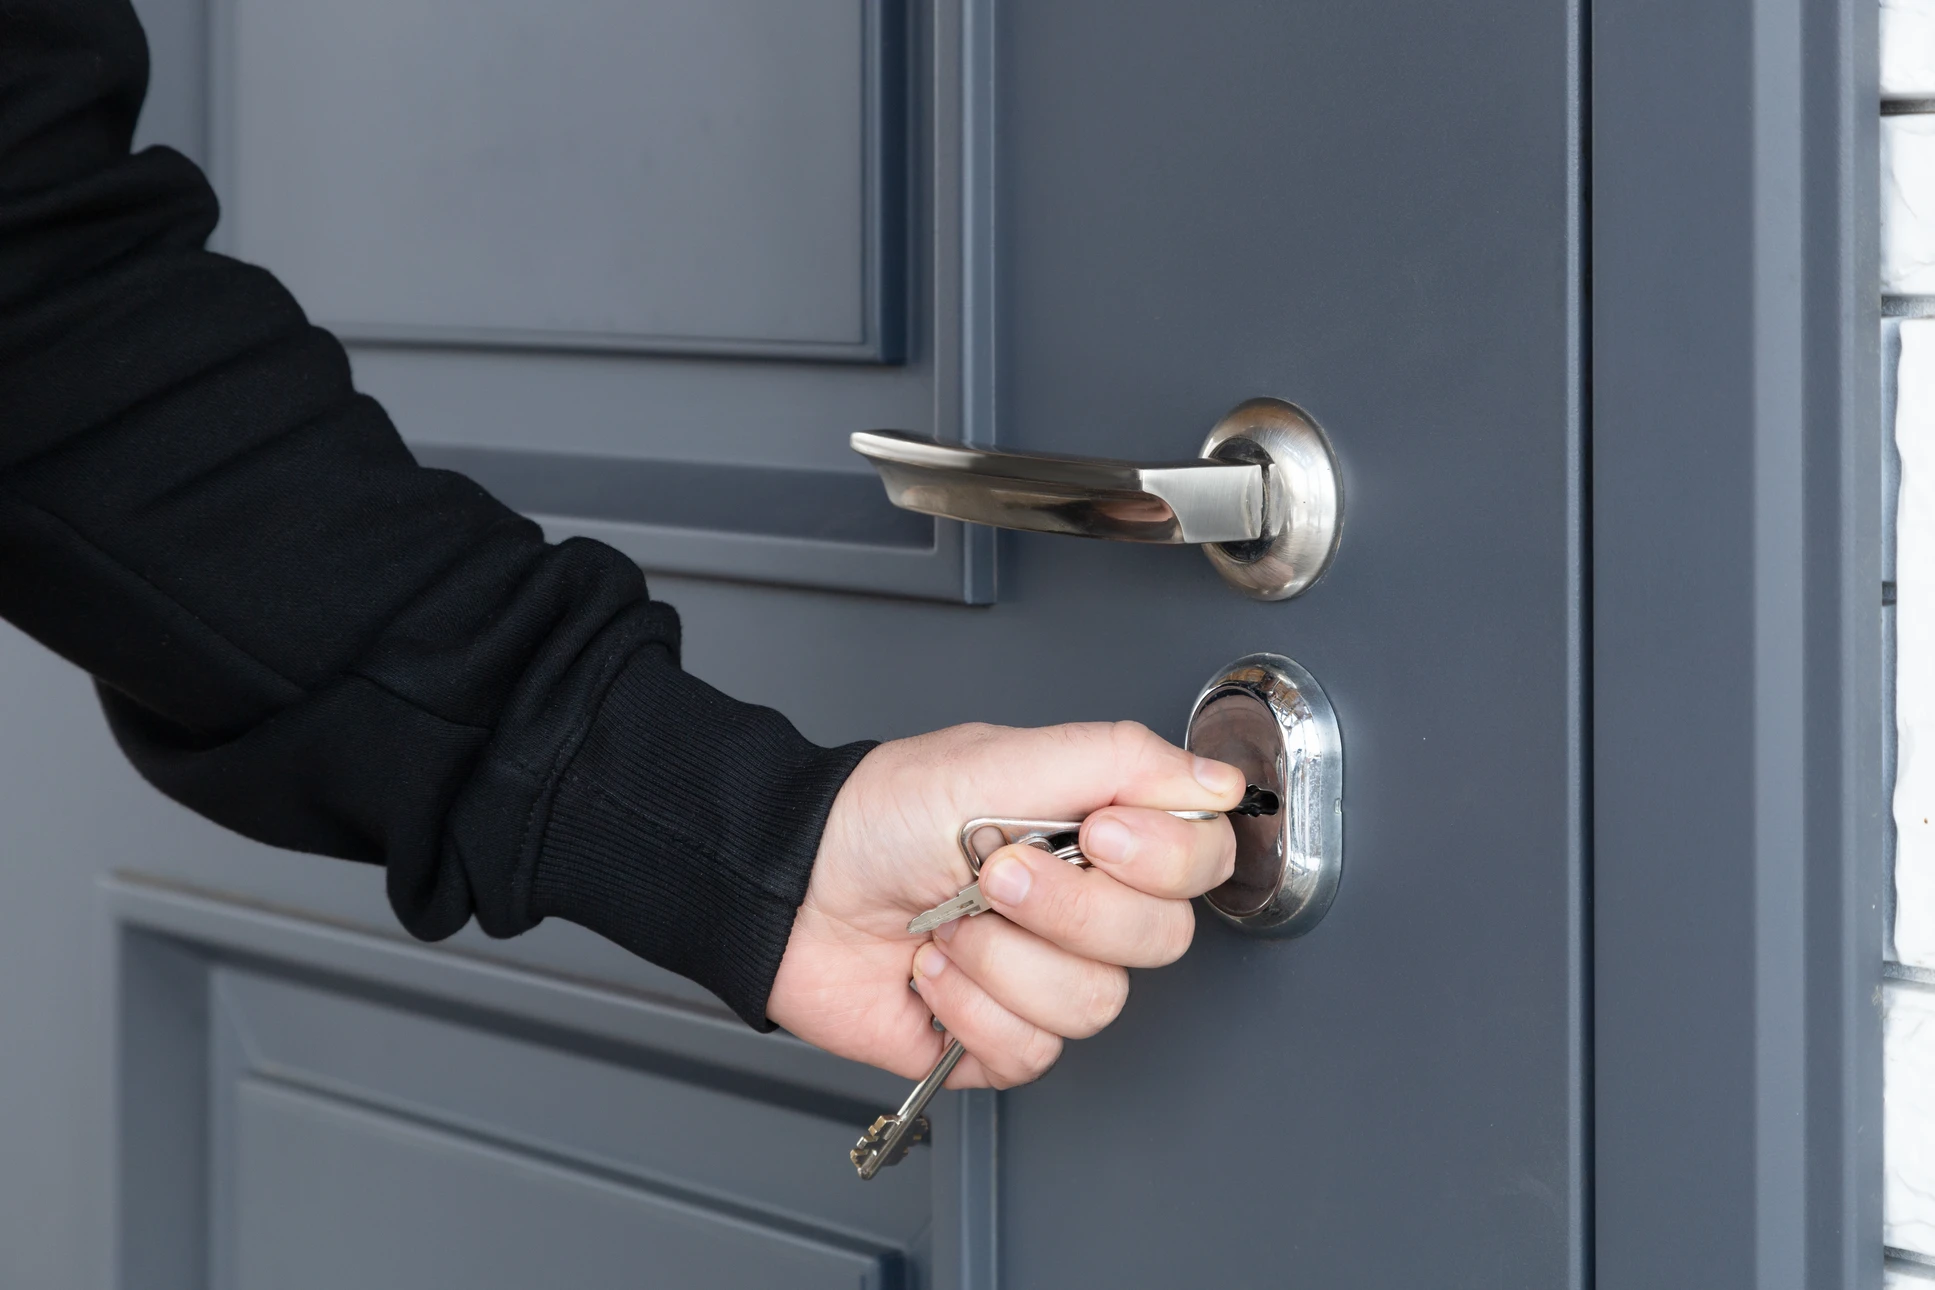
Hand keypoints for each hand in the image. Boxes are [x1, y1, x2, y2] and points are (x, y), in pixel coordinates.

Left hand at [767, 721, 1242, 1087]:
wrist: (787, 887)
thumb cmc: (874, 816)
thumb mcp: (999, 756)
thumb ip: (1120, 759)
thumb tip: (1215, 780)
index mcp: (1099, 835)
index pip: (1200, 860)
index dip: (1163, 859)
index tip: (1096, 834)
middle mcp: (1084, 908)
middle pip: (1160, 939)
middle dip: (1066, 907)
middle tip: (994, 872)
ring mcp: (1044, 977)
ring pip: (1096, 1004)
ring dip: (1004, 958)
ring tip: (950, 922)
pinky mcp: (999, 1040)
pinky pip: (1032, 1052)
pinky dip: (968, 1006)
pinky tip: (931, 969)